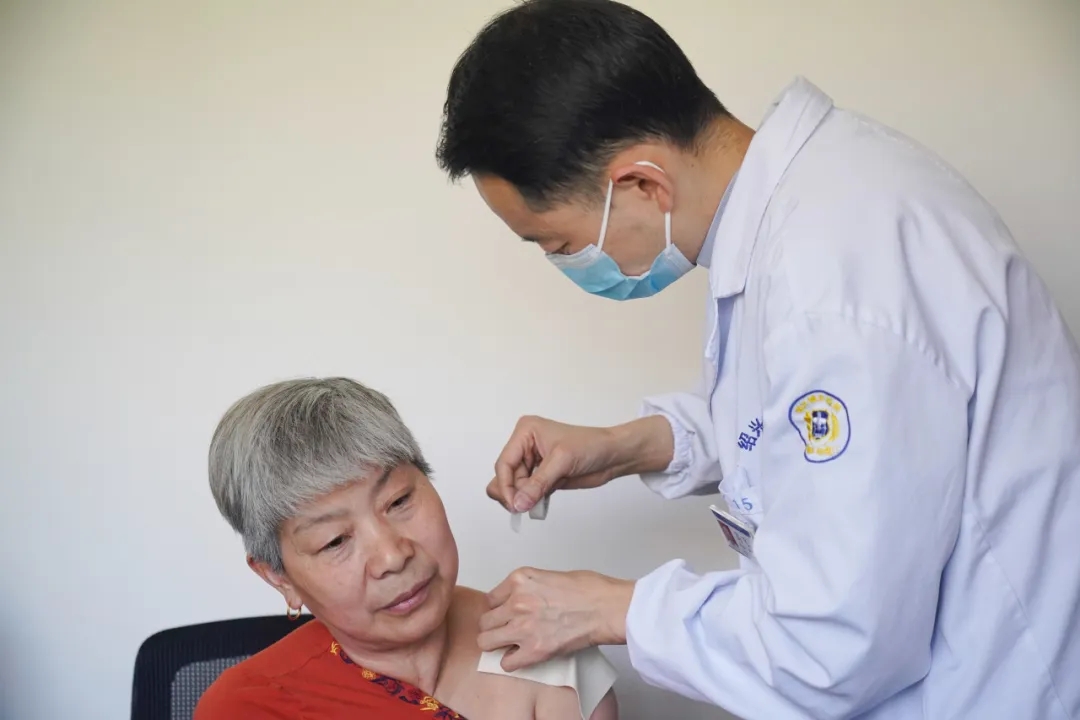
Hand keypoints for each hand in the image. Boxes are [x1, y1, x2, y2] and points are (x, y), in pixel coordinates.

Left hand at [477, 567, 634, 671]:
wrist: (606, 608)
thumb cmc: (590, 590)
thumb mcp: (552, 575)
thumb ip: (531, 586)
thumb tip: (527, 598)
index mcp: (521, 579)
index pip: (491, 598)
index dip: (499, 608)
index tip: (504, 614)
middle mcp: (517, 602)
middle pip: (486, 620)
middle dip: (494, 626)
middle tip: (505, 630)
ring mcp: (523, 627)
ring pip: (487, 641)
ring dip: (496, 644)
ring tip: (507, 645)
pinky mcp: (534, 650)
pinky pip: (507, 662)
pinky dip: (512, 662)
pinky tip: (521, 658)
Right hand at [489, 414, 673, 512]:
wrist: (613, 454)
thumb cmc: (591, 445)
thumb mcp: (561, 461)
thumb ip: (538, 484)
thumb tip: (518, 503)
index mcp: (525, 432)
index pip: (504, 463)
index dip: (505, 485)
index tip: (514, 504)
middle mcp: (525, 446)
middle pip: (505, 476)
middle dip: (513, 493)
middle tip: (525, 507)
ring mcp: (534, 462)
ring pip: (514, 487)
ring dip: (523, 499)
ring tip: (537, 503)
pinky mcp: (542, 477)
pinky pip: (527, 493)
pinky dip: (530, 501)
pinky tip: (540, 504)